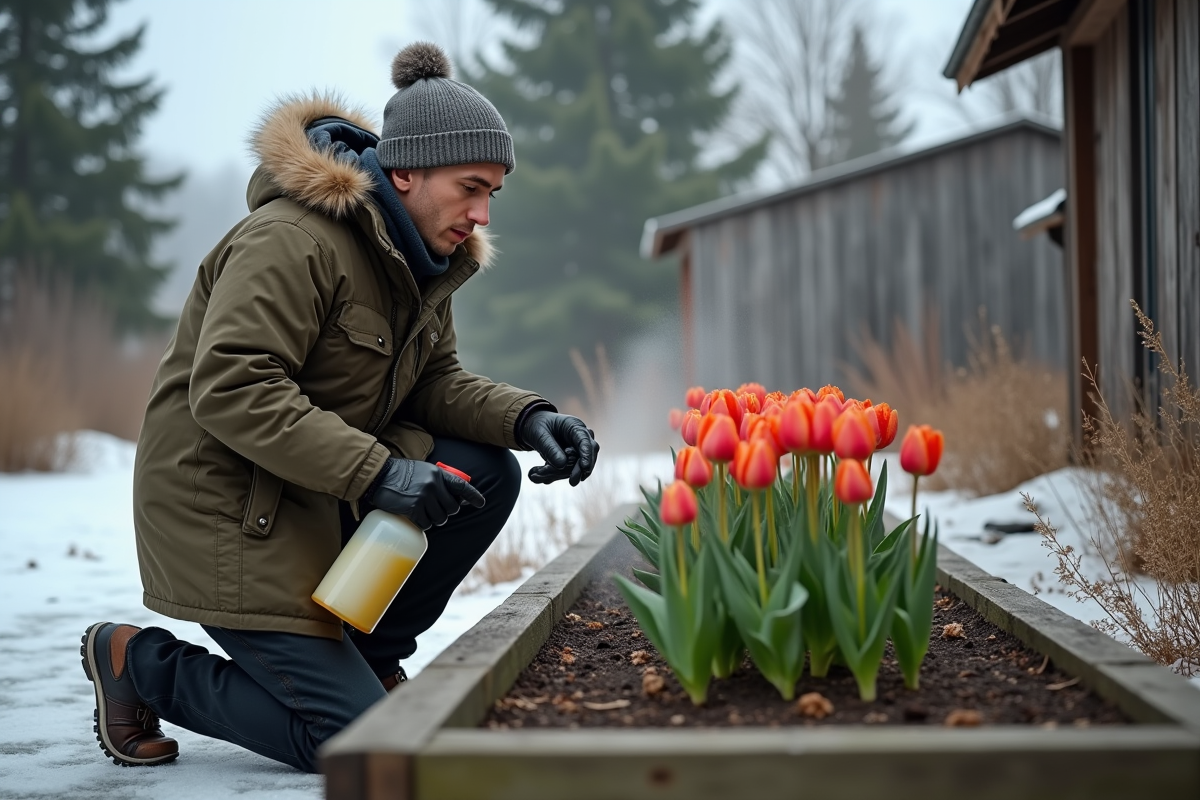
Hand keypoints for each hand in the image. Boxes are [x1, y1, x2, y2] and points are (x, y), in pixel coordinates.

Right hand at [366, 458, 484, 529]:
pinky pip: (426, 524)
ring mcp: (424, 496)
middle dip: (446, 512)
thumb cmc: (400, 474)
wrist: (379, 476)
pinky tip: (415, 517)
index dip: (473, 496)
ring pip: (441, 518)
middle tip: (435, 510)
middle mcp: (434, 485)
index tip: (481, 503)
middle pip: (452, 508)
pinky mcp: (414, 508)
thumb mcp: (423, 470)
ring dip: (434, 519)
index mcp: (438, 474)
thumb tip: (455, 497)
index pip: (461, 486)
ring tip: (424, 513)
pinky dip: (423, 524)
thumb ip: (438, 480)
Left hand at [520, 411, 598, 485]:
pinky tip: (538, 476)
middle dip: (578, 470)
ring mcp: (579, 449)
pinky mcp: (573, 460)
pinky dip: (555, 475)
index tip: (584, 467)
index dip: (587, 454)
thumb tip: (562, 464)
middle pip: (587, 456)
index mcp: (574, 426)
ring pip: (578, 467)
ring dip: (559, 474)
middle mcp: (580, 437)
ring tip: (536, 474)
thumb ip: (549, 448)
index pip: (585, 441)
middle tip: (571, 482)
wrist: (533, 428)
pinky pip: (569, 471)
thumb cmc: (537, 426)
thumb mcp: (539, 434)